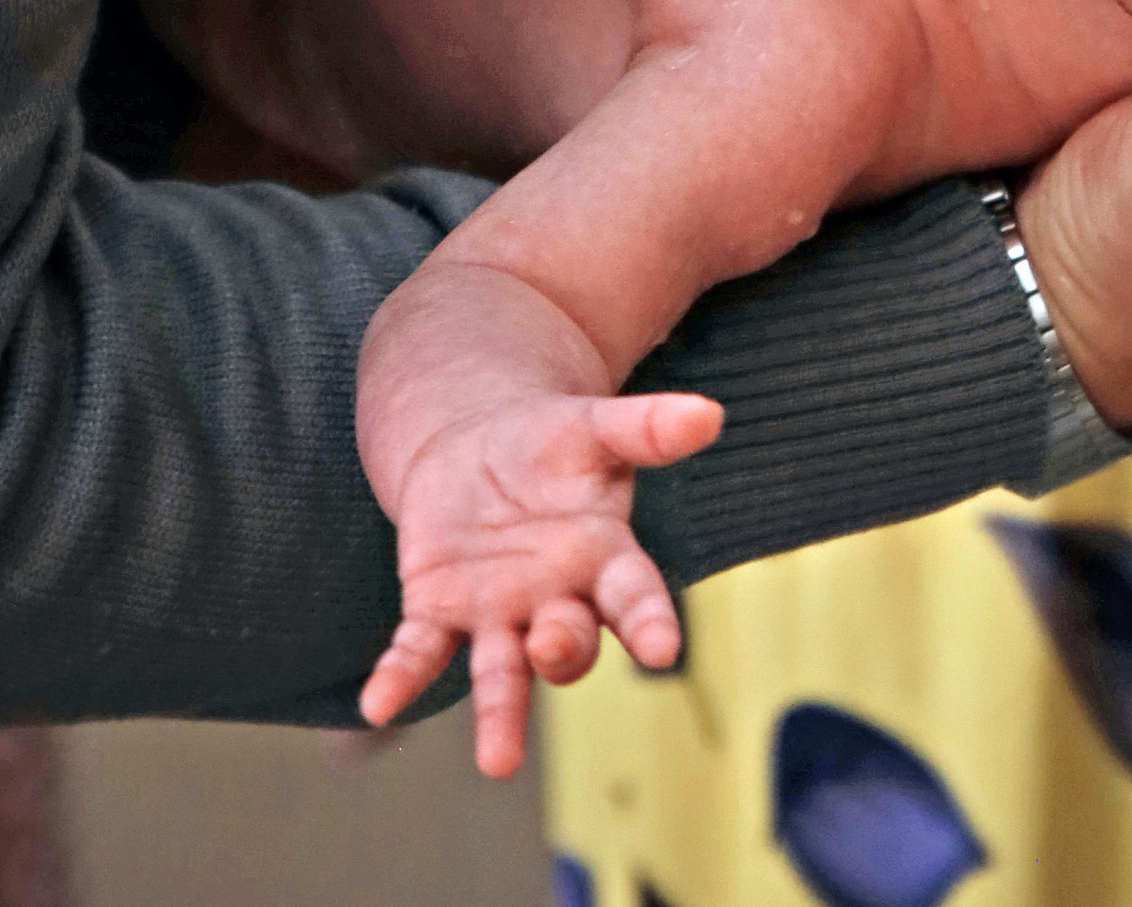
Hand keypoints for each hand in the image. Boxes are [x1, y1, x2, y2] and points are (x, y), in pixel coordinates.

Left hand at [358, 391, 722, 777]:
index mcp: (605, 555)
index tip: (663, 649)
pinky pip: (420, 653)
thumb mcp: (595, 427)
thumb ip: (647, 429)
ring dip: (501, 714)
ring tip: (498, 761)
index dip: (650, 621)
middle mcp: (557, 598)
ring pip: (502, 673)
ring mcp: (496, 612)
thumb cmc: (551, 442)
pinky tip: (377, 704)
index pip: (635, 595)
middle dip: (565, 650)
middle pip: (570, 641)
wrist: (473, 443)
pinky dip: (401, 678)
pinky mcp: (436, 613)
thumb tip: (709, 415)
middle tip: (554, 646)